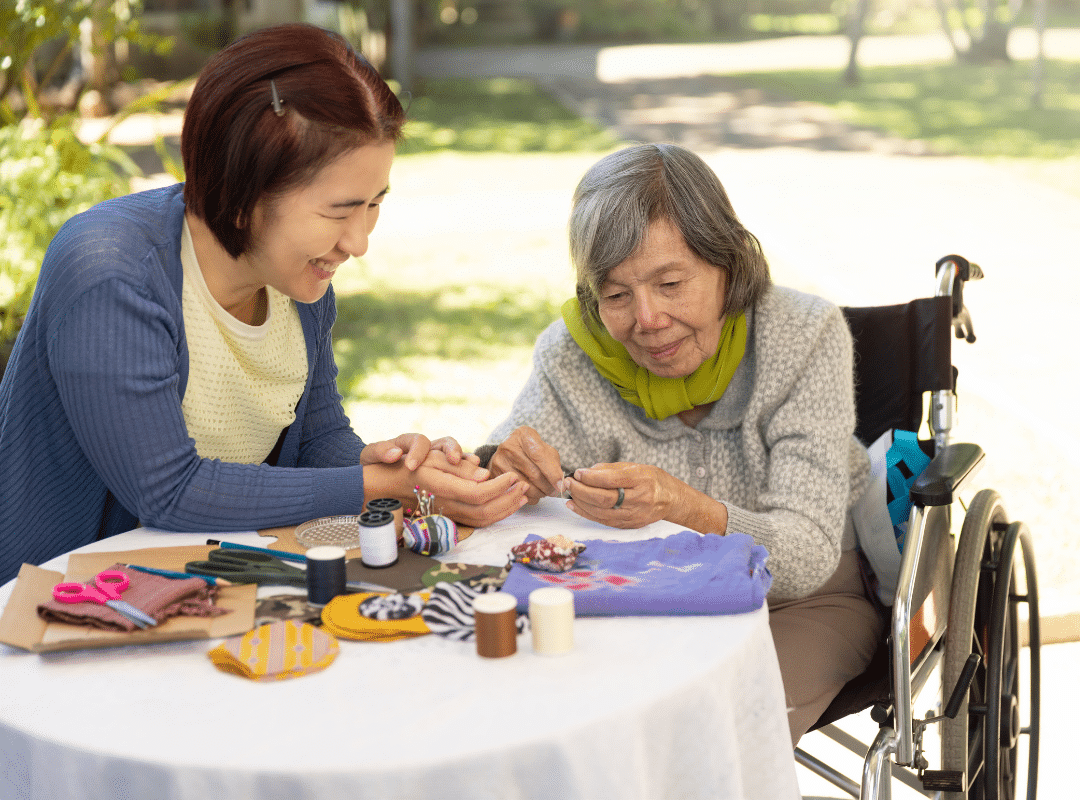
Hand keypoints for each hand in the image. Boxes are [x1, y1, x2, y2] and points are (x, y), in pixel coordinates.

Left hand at [360, 433, 480, 473]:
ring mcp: (439, 459)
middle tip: (454, 460)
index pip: (418, 440)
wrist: (377, 472)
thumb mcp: (371, 455)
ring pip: (457, 455)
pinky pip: (461, 469)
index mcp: (409, 442)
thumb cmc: (375, 463)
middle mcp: (428, 448)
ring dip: (465, 461)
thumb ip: (380, 451)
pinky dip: (470, 472)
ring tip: (474, 467)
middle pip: (445, 442)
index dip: (417, 452)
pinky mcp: (445, 471)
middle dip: (452, 450)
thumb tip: (394, 454)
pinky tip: (478, 479)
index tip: (411, 466)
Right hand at [411, 451, 527, 527]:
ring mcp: (450, 515)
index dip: (500, 486)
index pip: (479, 493)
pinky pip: (478, 522)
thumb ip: (460, 468)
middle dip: (509, 498)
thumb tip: (485, 475)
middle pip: (485, 511)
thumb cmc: (414, 466)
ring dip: (506, 509)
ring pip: (483, 520)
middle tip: (523, 484)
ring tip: (522, 495)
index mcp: (443, 489)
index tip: (513, 475)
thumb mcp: (434, 457)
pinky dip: (497, 515)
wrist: (392, 485)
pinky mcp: (453, 518)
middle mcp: (447, 506)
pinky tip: (507, 504)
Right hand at [488, 426, 563, 503]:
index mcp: (524, 435)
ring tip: (543, 491)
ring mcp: (499, 461)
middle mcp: (508, 447)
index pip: (540, 456)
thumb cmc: (528, 451)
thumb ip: (553, 462)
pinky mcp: (494, 476)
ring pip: (525, 487)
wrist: (505, 453)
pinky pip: (516, 493)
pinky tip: (532, 492)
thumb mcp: (543, 448)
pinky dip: (528, 497)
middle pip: (534, 474)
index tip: (561, 485)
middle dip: (548, 487)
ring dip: (539, 494)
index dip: (552, 473)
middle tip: (554, 490)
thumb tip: (560, 483)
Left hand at [562, 462, 680, 528]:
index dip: (591, 477)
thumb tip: (584, 472)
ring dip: (581, 504)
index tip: (577, 473)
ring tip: (568, 494)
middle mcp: (639, 499)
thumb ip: (609, 469)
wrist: (672, 500)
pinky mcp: (629, 525)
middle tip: (567, 483)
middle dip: (581, 491)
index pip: (611, 480)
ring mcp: (634, 515)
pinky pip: (604, 521)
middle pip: (604, 498)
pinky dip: (587, 514)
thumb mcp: (634, 466)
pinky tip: (575, 506)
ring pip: (601, 512)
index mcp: (641, 480)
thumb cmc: (652, 479)